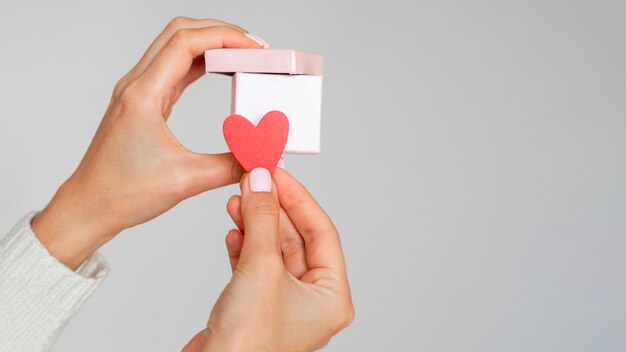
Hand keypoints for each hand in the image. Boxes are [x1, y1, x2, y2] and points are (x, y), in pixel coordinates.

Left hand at [31, 17, 262, 269]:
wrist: (88, 208)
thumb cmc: (121, 193)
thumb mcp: (186, 180)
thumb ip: (230, 165)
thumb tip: (262, 155)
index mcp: (143, 95)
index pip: (186, 42)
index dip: (225, 37)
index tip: (255, 48)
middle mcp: (137, 85)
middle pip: (180, 32)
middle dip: (221, 32)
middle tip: (254, 47)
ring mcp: (137, 92)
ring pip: (176, 47)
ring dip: (210, 44)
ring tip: (243, 56)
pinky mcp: (142, 103)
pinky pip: (173, 69)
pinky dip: (200, 63)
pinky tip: (220, 73)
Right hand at [182, 168, 353, 351]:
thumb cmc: (249, 343)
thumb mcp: (261, 268)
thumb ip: (262, 219)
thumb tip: (261, 181)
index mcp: (331, 295)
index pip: (321, 232)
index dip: (298, 198)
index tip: (278, 173)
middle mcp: (312, 300)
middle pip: (295, 239)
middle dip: (273, 209)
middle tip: (254, 181)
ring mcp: (283, 303)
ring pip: (273, 251)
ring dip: (255, 224)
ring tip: (237, 200)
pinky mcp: (257, 306)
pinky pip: (255, 266)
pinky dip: (244, 246)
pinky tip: (233, 231)